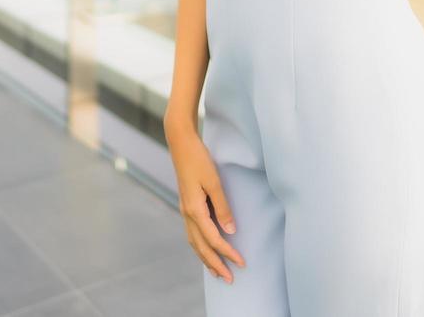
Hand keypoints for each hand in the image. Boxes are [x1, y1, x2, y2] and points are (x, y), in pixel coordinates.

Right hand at [168, 127, 245, 282]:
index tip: (241, 263)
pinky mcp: (187, 206)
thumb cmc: (199, 159)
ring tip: (217, 271)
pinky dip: (200, 246)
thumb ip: (222, 206)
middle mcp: (187, 214)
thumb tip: (230, 230)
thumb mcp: (214, 181)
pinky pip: (193, 233)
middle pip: (202, 247)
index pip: (214, 239)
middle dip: (215, 264)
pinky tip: (206, 249)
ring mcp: (185, 210)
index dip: (228, 253)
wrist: (181, 144)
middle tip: (229, 279)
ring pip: (195, 242)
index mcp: (194, 210)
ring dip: (206, 258)